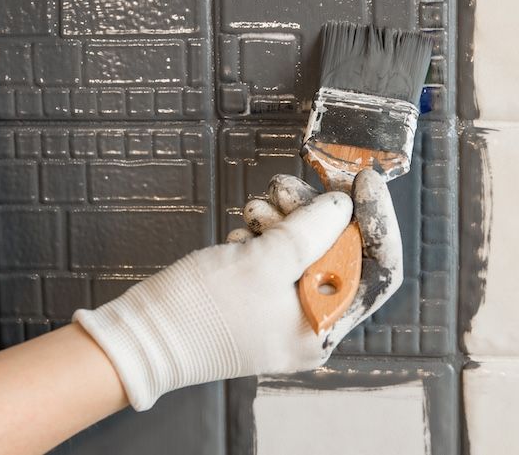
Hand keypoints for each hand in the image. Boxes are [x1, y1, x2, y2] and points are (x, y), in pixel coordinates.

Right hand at [73, 170, 402, 410]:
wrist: (140, 336)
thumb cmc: (198, 313)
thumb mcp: (263, 262)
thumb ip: (312, 231)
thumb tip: (343, 207)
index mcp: (323, 328)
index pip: (379, 271)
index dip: (378, 221)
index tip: (364, 181)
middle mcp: (310, 324)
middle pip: (341, 254)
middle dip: (316, 214)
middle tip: (289, 189)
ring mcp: (283, 312)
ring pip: (307, 249)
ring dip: (286, 220)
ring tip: (257, 210)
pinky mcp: (258, 299)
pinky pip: (279, 257)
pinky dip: (266, 235)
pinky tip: (243, 232)